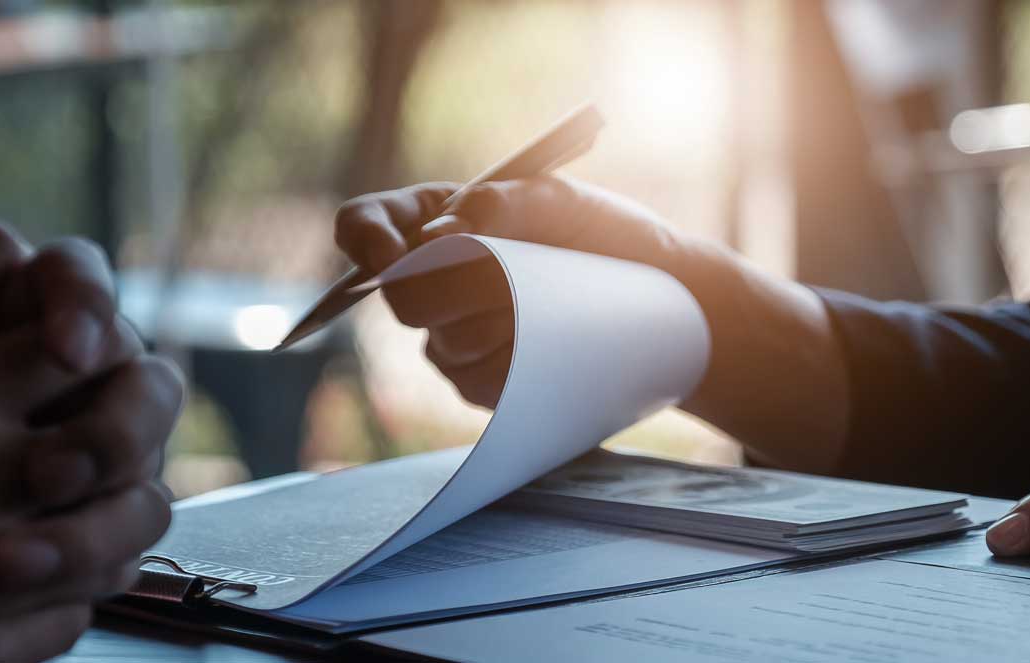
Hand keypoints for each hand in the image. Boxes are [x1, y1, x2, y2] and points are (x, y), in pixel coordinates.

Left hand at [0, 235, 184, 662]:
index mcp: (9, 327)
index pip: (78, 282)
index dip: (86, 304)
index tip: (61, 346)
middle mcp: (69, 405)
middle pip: (147, 392)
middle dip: (115, 428)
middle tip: (46, 469)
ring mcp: (82, 497)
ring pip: (141, 508)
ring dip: (83, 540)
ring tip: (1, 568)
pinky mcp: (61, 582)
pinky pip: (79, 607)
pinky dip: (22, 637)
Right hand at [334, 177, 850, 470]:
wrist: (664, 305)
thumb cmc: (613, 239)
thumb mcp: (566, 202)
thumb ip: (504, 205)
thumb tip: (446, 232)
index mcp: (440, 218)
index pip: (367, 223)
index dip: (365, 237)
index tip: (389, 254)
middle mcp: (435, 278)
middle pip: (401, 296)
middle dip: (458, 291)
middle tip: (514, 281)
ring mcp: (453, 335)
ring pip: (444, 346)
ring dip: (505, 327)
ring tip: (561, 304)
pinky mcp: (481, 383)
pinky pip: (476, 384)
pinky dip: (522, 364)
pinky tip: (559, 346)